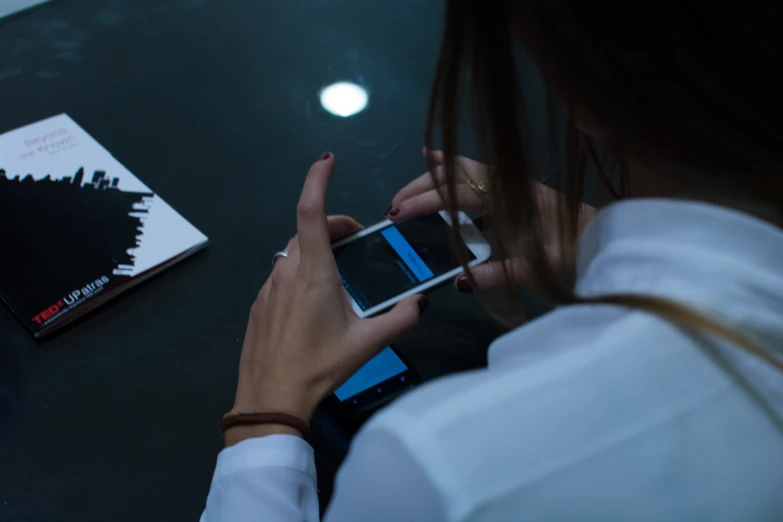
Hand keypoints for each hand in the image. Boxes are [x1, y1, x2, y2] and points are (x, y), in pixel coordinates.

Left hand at [229, 153, 426, 443]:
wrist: (270, 399)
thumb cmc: (319, 367)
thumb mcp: (367, 345)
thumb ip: (400, 319)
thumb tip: (421, 302)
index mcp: (314, 274)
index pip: (311, 212)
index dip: (318, 180)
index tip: (327, 160)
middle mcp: (287, 272)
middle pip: (306, 230)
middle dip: (332, 226)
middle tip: (355, 243)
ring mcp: (268, 287)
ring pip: (293, 253)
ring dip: (315, 251)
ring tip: (337, 276)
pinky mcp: (259, 304)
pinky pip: (281, 275)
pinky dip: (299, 272)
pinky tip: (312, 304)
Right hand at [388, 148, 596, 292]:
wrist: (612, 237)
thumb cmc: (578, 252)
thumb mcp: (537, 268)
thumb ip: (498, 274)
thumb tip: (457, 283)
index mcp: (511, 200)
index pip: (457, 196)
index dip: (424, 202)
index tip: (397, 214)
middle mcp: (509, 185)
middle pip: (457, 177)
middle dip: (423, 187)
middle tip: (394, 203)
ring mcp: (515, 184)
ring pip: (469, 171)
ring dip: (440, 174)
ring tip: (416, 173)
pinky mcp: (520, 190)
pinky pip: (483, 174)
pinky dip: (461, 169)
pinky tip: (449, 166)